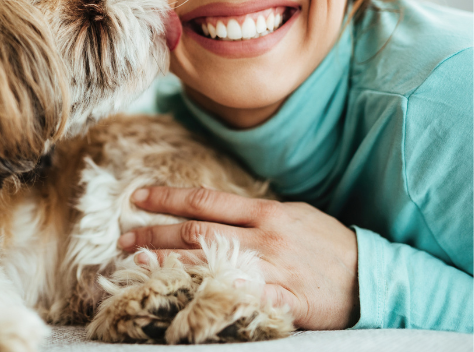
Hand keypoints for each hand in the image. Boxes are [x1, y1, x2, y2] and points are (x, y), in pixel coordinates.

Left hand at [118, 186, 358, 329]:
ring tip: (134, 262)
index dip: (168, 198)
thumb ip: (253, 213)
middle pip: (196, 231)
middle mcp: (264, 236)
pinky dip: (208, 294)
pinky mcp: (284, 299)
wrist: (374, 276)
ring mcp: (273, 268)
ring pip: (208, 261)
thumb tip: (213, 209)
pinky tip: (180, 296)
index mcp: (265, 212)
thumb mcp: (293, 214)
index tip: (137, 197)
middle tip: (122, 237)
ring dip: (166, 262)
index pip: (205, 201)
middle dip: (154, 232)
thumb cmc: (328, 243)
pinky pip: (240, 296)